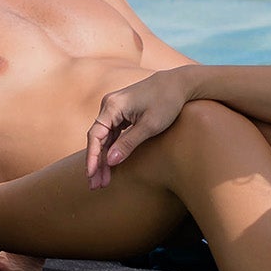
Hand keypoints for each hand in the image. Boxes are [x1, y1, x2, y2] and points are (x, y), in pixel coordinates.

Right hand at [86, 69, 199, 186]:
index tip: (91, 175)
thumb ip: (129, 143)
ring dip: (103, 159)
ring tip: (103, 181)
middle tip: (95, 186)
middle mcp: (109, 106)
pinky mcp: (121, 113)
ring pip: (104, 139)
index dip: (92, 158)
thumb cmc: (166, 102)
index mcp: (112, 106)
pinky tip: (111, 166)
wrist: (178, 84)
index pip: (95, 136)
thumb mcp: (150, 125)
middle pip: (97, 139)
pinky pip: (112, 135)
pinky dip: (112, 150)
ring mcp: (114, 109)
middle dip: (96, 163)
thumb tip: (111, 161)